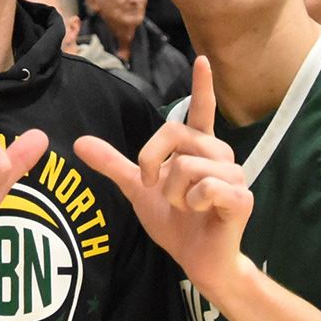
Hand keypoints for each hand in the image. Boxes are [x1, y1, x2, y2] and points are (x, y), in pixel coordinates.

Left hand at [77, 55, 251, 294]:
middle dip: (151, 163)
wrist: (198, 261)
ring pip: (186, 166)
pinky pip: (204, 188)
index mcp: (199, 150)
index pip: (201, 111)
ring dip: (173, 194)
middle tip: (156, 188)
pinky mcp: (241, 197)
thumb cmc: (176, 224)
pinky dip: (192, 204)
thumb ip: (115, 164)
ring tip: (185, 207)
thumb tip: (79, 143)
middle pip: (174, 133)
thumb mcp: (139, 190)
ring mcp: (234, 175)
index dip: (202, 85)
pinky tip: (201, 213)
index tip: (202, 59)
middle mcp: (220, 155)